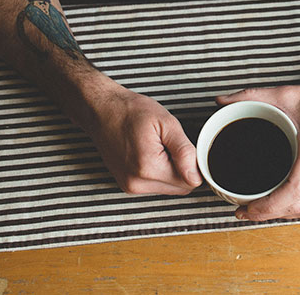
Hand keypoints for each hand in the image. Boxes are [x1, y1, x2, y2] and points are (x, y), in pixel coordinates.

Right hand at [87, 84, 202, 194]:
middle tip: (171, 144)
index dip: (195, 164)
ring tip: (159, 147)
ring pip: (169, 188)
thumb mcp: (166, 123)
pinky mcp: (128, 186)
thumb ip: (184, 151)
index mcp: (148, 167)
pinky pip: (156, 185)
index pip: (190, 181)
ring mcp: (130, 186)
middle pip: (180, 188)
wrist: (102, 110)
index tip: (186, 148)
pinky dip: (160, 172)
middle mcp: (137, 183)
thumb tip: (197, 175)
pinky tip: (152, 154)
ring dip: (172, 171)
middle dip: (184, 168)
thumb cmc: (131, 111)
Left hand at [217, 79, 299, 220]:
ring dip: (285, 213)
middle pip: (298, 207)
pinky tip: (285, 200)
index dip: (268, 207)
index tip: (247, 209)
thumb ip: (251, 95)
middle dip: (269, 214)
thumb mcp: (286, 94)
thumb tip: (221, 100)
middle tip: (246, 211)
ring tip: (263, 208)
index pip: (293, 191)